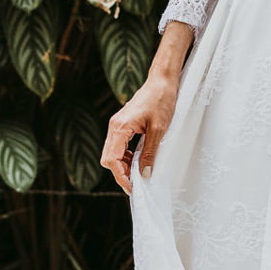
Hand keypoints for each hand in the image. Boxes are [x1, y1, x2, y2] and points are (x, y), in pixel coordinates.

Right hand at [102, 70, 178, 194]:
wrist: (161, 82)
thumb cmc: (161, 101)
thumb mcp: (159, 130)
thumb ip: (150, 153)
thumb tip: (145, 175)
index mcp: (120, 127)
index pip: (112, 159)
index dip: (120, 176)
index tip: (132, 187)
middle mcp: (114, 126)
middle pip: (108, 158)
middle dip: (121, 172)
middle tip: (137, 183)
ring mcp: (117, 125)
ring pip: (112, 153)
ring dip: (123, 165)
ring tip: (139, 172)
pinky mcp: (122, 124)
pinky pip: (118, 146)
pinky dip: (126, 156)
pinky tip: (138, 159)